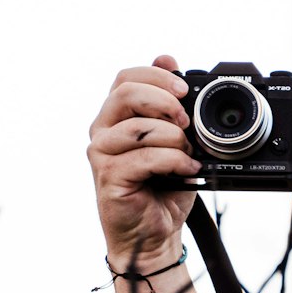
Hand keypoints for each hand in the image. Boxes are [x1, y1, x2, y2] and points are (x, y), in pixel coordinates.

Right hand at [87, 54, 202, 269]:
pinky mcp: (108, 177)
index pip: (126, 77)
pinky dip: (173, 161)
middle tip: (188, 120)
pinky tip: (187, 171)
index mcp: (117, 115)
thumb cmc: (163, 188)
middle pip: (124, 92)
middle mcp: (103, 131)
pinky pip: (144, 158)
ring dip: (173, 137)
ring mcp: (102, 154)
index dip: (156, 75)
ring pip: (137, 127)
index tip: (185, 89)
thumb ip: (170, 102)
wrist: (155, 234)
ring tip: (190, 153)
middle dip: (164, 100)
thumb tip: (167, 57)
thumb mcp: (176, 139)